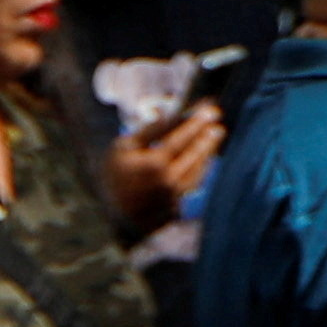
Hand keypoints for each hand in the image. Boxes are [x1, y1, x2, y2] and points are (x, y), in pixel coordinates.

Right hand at [100, 106, 219, 225]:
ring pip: (198, 173)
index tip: (209, 110)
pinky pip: (192, 187)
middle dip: (208, 138)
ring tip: (214, 139)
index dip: (196, 123)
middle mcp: (168, 183)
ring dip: (208, 154)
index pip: (181, 139)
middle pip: (195, 156)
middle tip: (218, 124)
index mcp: (154, 164)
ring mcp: (173, 199)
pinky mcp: (175, 210)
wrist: (108, 215)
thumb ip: (150, 131)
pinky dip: (200, 171)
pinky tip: (203, 161)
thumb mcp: (124, 147)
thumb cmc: (114, 175)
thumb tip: (172, 115)